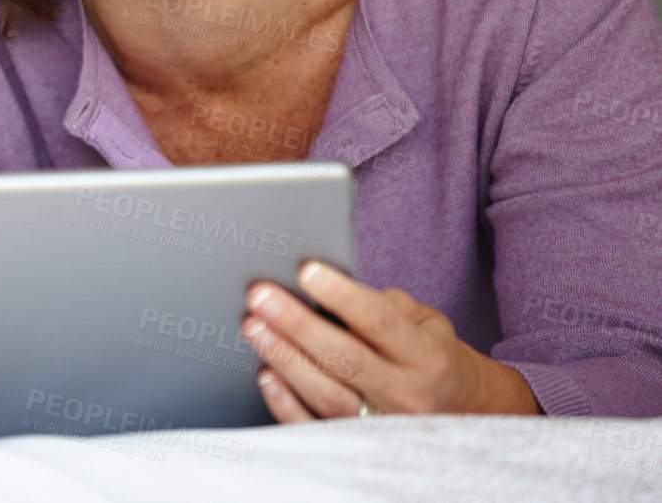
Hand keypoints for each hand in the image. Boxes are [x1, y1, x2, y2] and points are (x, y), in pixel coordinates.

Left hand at [241, 260, 539, 419]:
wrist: (461, 411)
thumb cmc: (429, 356)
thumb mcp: (425, 323)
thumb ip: (384, 306)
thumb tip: (330, 287)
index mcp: (424, 356)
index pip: (380, 322)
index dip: (341, 295)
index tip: (307, 270)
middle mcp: (405, 394)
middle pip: (345, 358)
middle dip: (297, 324)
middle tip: (261, 296)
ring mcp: (381, 424)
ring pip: (327, 395)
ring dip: (285, 359)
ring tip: (255, 327)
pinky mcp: (357, 445)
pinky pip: (315, 427)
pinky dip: (286, 404)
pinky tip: (266, 375)